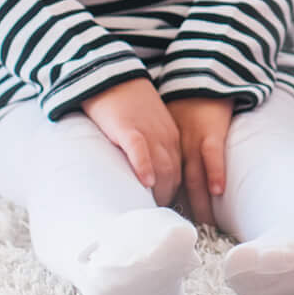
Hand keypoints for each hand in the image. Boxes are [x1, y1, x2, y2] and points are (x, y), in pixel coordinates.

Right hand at [81, 76, 180, 205]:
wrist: (113, 76)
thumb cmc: (129, 105)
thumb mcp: (150, 127)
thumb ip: (153, 149)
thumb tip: (150, 181)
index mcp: (171, 138)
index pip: (180, 173)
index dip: (174, 195)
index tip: (166, 212)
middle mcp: (165, 137)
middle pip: (174, 175)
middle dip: (169, 199)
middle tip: (157, 218)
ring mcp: (148, 132)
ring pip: (161, 166)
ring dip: (160, 190)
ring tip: (152, 211)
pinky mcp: (128, 127)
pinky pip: (140, 150)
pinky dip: (144, 166)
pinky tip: (145, 182)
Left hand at [166, 95, 233, 229]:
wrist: (200, 78)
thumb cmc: (184, 106)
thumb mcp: (166, 128)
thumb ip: (162, 151)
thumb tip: (156, 179)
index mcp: (167, 151)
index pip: (163, 182)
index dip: (164, 203)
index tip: (164, 226)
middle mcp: (179, 149)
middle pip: (179, 184)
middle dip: (182, 210)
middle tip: (184, 235)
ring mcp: (195, 141)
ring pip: (196, 175)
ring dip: (200, 201)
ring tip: (205, 225)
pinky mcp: (211, 131)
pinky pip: (213, 154)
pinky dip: (215, 172)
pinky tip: (217, 191)